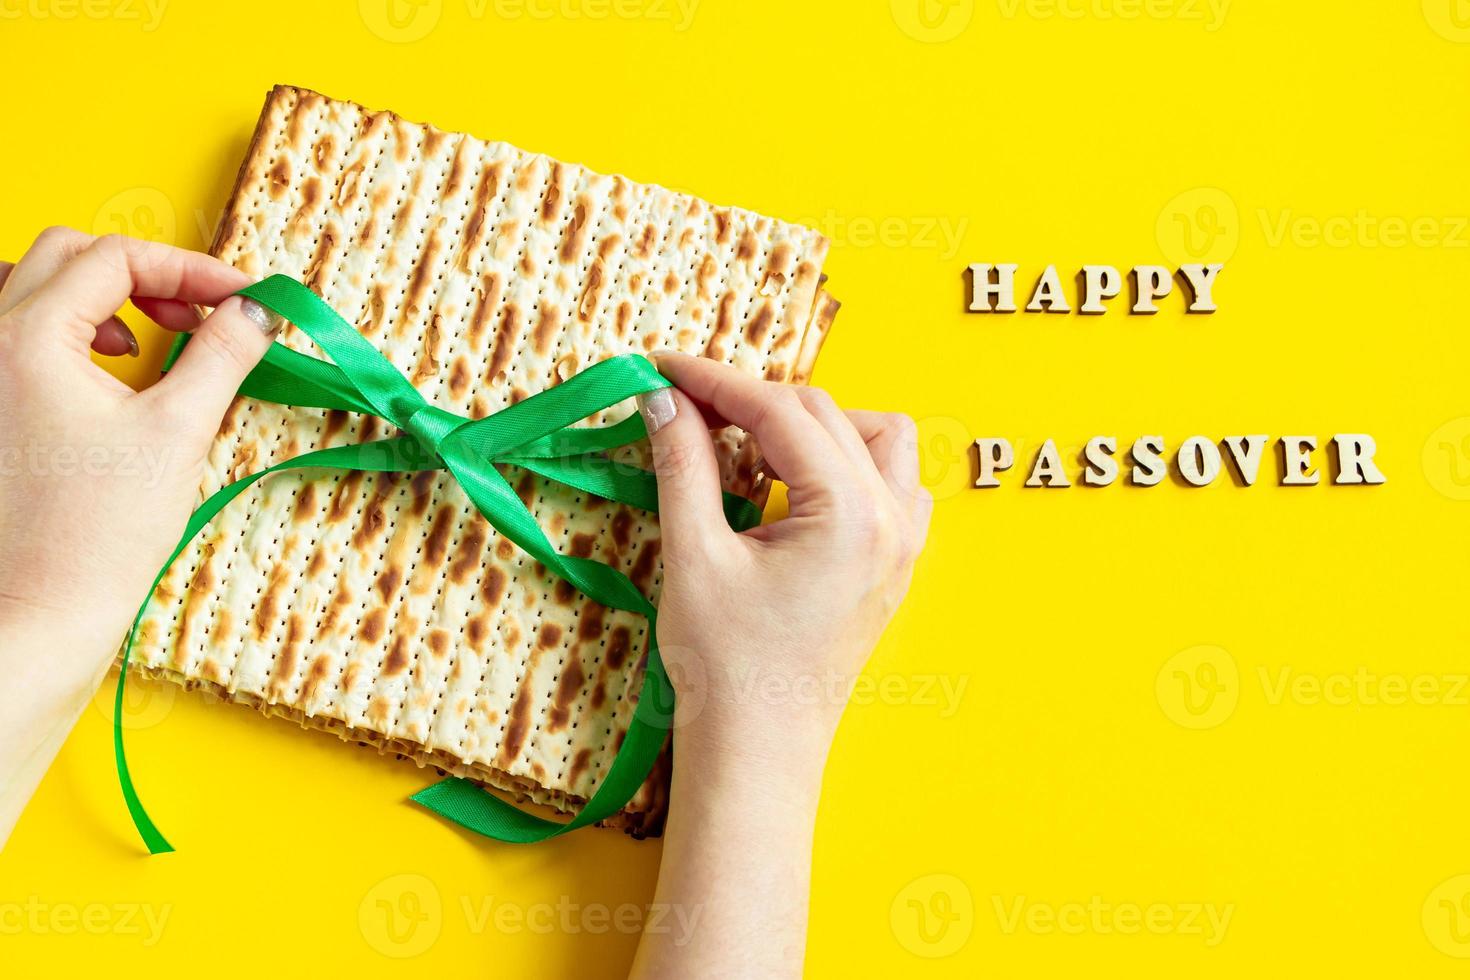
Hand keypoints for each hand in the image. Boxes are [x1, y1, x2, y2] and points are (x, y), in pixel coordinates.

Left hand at [0, 228, 277, 844]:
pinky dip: (63, 333)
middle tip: (198, 314)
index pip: (116, 257)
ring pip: (29, 288)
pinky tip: (104, 374)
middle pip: (65, 256)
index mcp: (27, 337)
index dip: (191, 268)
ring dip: (96, 298)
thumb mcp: (178, 431)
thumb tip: (256, 312)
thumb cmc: (98, 535)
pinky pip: (12, 335)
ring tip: (144, 339)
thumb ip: (222, 355)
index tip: (242, 299)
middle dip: (141, 274)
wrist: (36, 615)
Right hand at [642, 353, 931, 774]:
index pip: (780, 411)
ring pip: (875, 437)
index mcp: (850, 514)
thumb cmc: (726, 665)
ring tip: (751, 444)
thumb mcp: (695, 555)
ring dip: (813, 423)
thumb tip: (661, 397)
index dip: (715, 381)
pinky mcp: (894, 565)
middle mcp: (891, 520)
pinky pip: (892, 484)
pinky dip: (849, 463)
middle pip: (824, 413)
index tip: (663, 366)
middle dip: (753, 399)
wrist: (759, 749)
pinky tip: (799, 485)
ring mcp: (902, 544)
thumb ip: (682, 462)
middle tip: (686, 406)